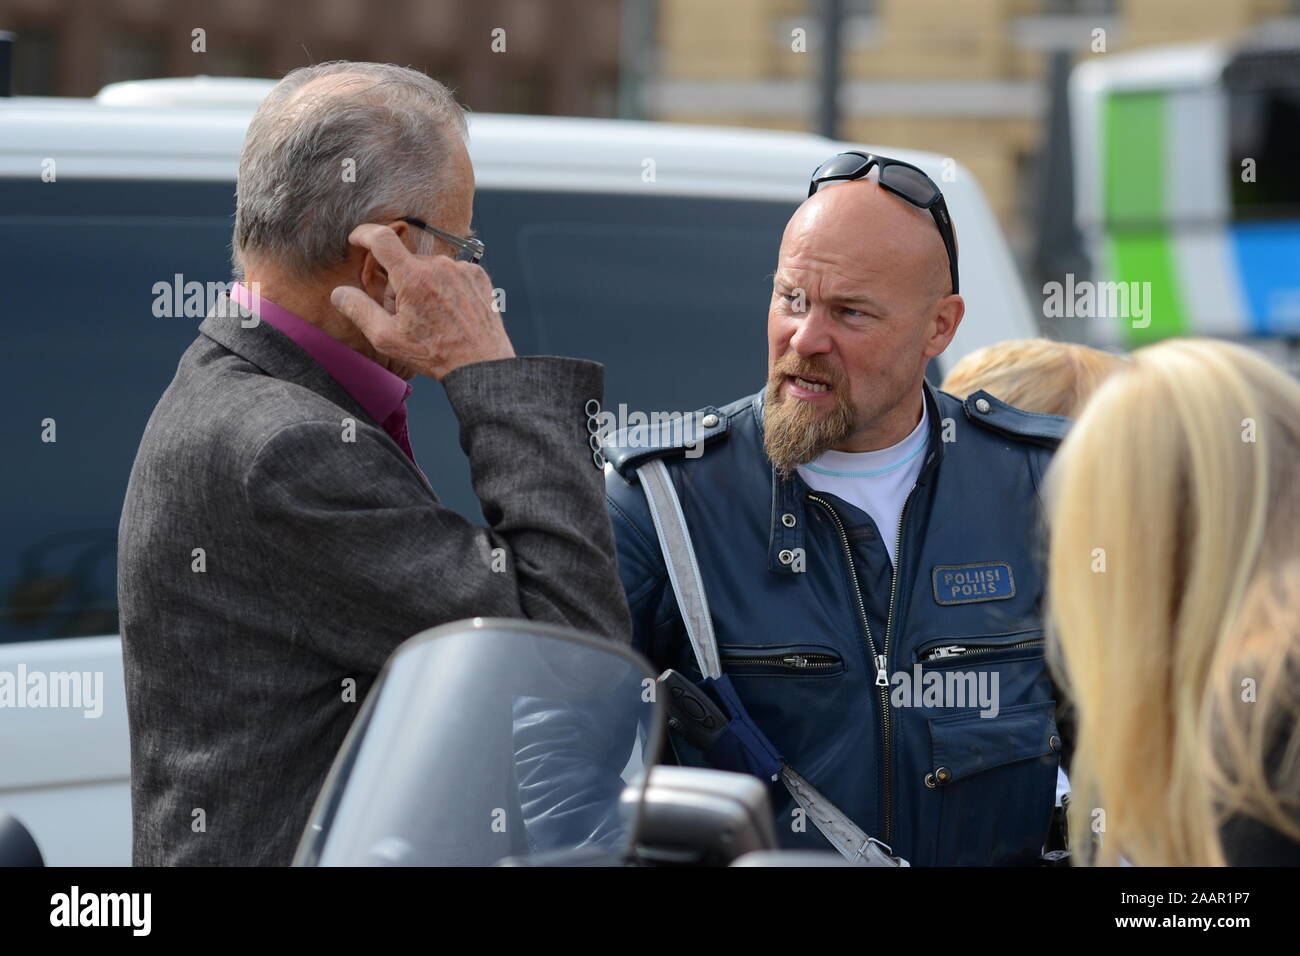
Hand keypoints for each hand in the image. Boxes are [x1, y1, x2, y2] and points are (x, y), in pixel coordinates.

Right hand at [329, 224, 514, 380]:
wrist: (481, 364)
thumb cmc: (434, 354)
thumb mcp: (387, 337)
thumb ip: (359, 310)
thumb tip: (338, 293)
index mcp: (413, 278)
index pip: (381, 239)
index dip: (363, 234)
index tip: (356, 239)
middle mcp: (438, 266)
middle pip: (405, 263)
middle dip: (398, 283)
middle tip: (406, 315)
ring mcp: (461, 268)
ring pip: (428, 269)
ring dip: (423, 286)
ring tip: (433, 318)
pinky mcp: (477, 274)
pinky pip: (451, 273)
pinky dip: (445, 287)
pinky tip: (451, 312)